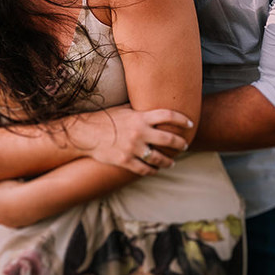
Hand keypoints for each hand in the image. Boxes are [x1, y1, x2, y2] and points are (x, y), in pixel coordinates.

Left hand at [0, 179, 33, 227]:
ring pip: (2, 214)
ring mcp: (6, 223)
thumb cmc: (16, 189)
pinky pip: (13, 218)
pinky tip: (22, 204)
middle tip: (4, 190)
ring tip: (14, 197)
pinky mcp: (17, 226)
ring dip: (5, 206)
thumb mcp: (1, 182)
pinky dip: (15, 212)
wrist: (33, 202)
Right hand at [67, 105, 193, 175]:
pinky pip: (144, 169)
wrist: (85, 133)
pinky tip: (155, 170)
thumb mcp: (123, 110)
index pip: (168, 116)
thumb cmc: (104, 119)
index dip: (182, 119)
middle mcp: (139, 133)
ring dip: (168, 161)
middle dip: (180, 143)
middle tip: (184, 145)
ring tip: (172, 162)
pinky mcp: (125, 160)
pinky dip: (152, 170)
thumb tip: (153, 104)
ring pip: (158, 158)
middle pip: (168, 139)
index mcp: (140, 117)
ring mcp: (132, 148)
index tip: (189, 123)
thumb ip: (139, 110)